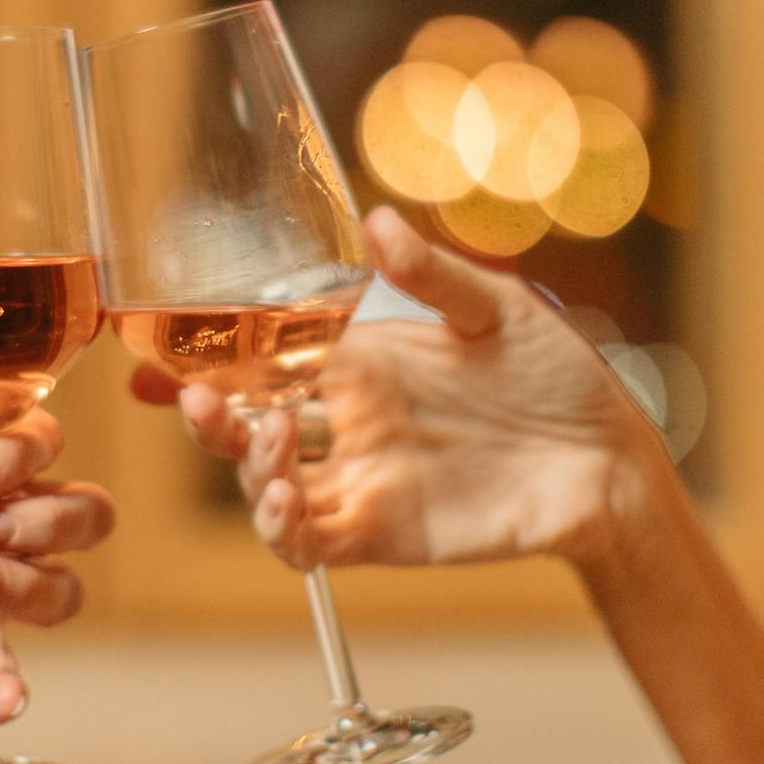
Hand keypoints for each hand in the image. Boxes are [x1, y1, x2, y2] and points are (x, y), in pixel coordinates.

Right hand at [134, 207, 665, 570]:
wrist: (608, 460)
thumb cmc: (559, 376)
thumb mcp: (497, 310)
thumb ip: (433, 275)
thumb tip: (377, 222)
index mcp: (362, 361)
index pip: (264, 354)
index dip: (207, 352)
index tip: (155, 347)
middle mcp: (348, 422)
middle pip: (247, 423)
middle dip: (204, 414)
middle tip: (188, 398)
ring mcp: (360, 480)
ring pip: (266, 484)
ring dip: (246, 467)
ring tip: (266, 441)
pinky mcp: (381, 534)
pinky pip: (309, 541)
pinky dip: (281, 527)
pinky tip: (282, 501)